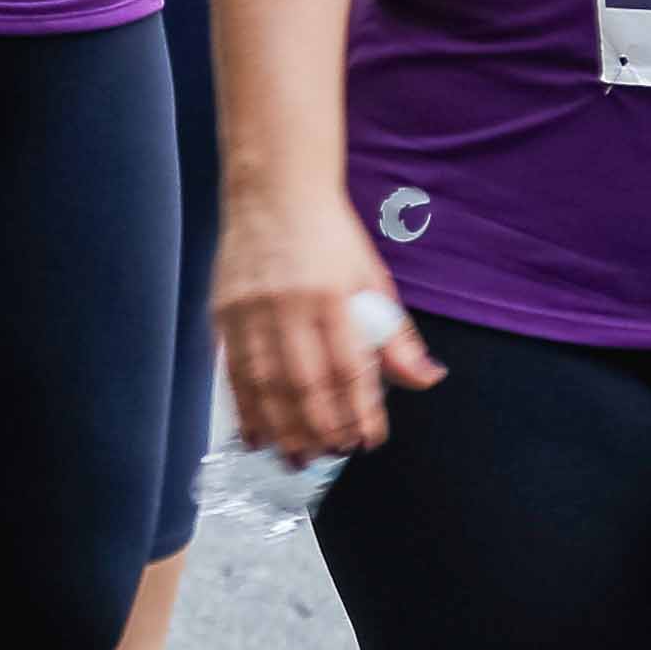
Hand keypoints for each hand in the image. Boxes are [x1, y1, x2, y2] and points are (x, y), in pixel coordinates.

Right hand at [213, 191, 444, 461]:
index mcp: (330, 294)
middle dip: (319, 429)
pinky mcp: (223, 314)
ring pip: (264, 385)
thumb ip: (396, 335)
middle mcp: (286, 304)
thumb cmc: (329, 236)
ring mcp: (249, 310)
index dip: (359, 411)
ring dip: (281, 429)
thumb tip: (426, 379)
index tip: (369, 439)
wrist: (273, 191)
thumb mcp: (372, 277)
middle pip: (303, 384)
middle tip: (331, 456)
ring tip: (296, 458)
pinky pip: (233, 373)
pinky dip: (246, 410)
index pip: (347, 367)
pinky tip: (258, 436)